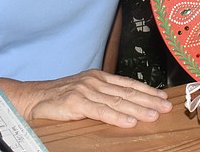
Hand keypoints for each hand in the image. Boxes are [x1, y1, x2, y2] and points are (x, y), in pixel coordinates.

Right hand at [14, 69, 172, 127]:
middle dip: (149, 100)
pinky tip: (130, 122)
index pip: (128, 84)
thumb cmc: (60, 97)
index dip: (147, 91)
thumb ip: (104, 95)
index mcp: (99, 77)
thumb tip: (127, 104)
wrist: (34, 98)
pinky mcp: (77, 102)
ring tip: (154, 115)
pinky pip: (101, 111)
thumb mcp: (85, 91)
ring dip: (138, 109)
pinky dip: (117, 117)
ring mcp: (86, 90)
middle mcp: (95, 81)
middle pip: (127, 92)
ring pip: (118, 102)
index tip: (163, 98)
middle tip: (166, 107)